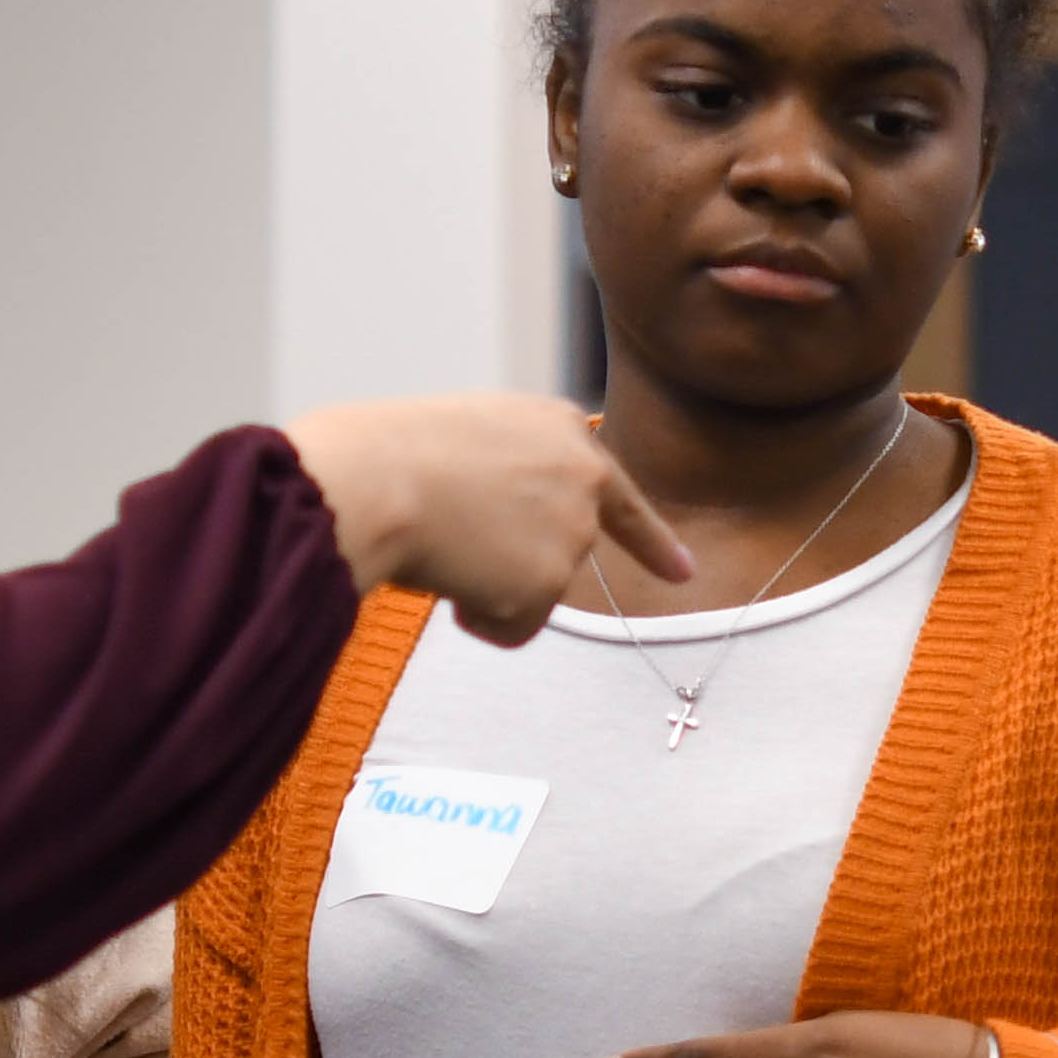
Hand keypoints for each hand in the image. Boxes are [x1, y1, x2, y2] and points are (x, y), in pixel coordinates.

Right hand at [280, 393, 688, 643]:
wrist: (374, 480)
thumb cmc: (387, 456)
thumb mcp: (463, 441)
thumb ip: (507, 480)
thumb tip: (500, 550)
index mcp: (559, 428)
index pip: (616, 492)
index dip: (650, 539)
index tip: (684, 572)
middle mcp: (584, 475)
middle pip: (559, 553)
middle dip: (519, 571)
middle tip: (463, 554)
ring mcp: (573, 530)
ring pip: (531, 593)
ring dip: (484, 588)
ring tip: (440, 545)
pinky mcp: (551, 581)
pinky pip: (513, 628)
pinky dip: (479, 620)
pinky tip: (450, 581)